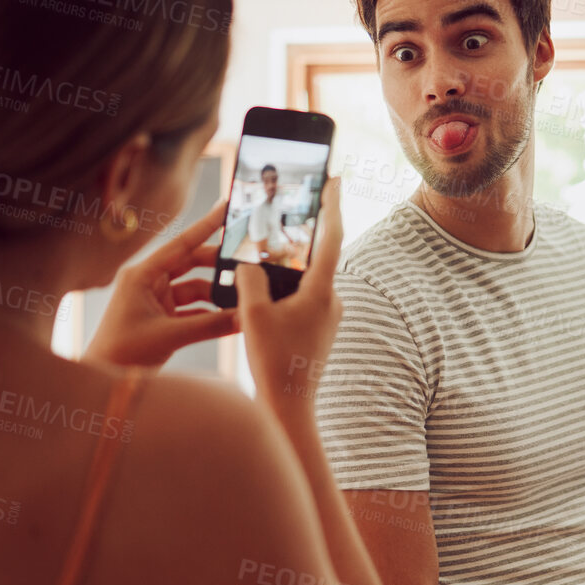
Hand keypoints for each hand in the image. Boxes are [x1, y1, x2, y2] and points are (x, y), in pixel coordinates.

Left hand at [83, 202, 238, 369]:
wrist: (103, 381)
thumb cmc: (123, 353)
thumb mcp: (170, 335)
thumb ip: (211, 326)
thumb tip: (245, 318)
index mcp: (142, 275)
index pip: (180, 244)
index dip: (205, 226)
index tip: (226, 208)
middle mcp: (149, 284)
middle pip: (191, 264)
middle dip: (217, 265)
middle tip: (245, 263)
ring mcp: (156, 302)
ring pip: (195, 290)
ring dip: (217, 296)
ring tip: (242, 299)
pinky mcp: (163, 321)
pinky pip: (194, 312)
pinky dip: (211, 316)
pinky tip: (231, 320)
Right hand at [236, 177, 342, 410]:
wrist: (289, 406)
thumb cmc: (272, 361)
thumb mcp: (252, 314)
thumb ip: (249, 279)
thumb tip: (250, 263)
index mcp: (321, 292)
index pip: (331, 236)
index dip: (332, 204)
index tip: (335, 177)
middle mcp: (332, 302)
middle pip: (317, 256)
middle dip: (302, 233)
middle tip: (292, 205)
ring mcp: (328, 317)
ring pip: (307, 280)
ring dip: (289, 266)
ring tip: (266, 252)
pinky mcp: (320, 330)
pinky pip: (303, 298)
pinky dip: (286, 289)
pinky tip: (264, 292)